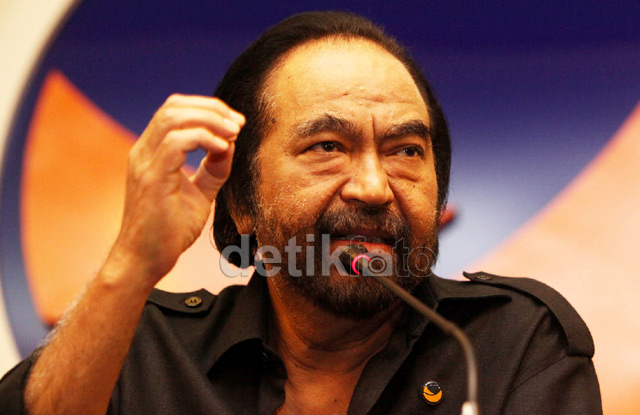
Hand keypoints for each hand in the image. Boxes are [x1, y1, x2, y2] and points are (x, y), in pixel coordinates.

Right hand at [113, 94, 244, 283]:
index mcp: (152, 152)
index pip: (175, 110)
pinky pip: (175, 143)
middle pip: (174, 106)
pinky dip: (202, 138)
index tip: (235, 123)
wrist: (145, 261)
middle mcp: (143, 152)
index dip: (208, 108)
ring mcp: (144, 163)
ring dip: (209, 120)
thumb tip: (230, 144)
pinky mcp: (151, 179)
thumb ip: (214, 169)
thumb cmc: (169, 231)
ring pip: (173, 118)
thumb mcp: (201, 194)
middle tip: (238, 124)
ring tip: (233, 133)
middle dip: (211, 108)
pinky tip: (222, 148)